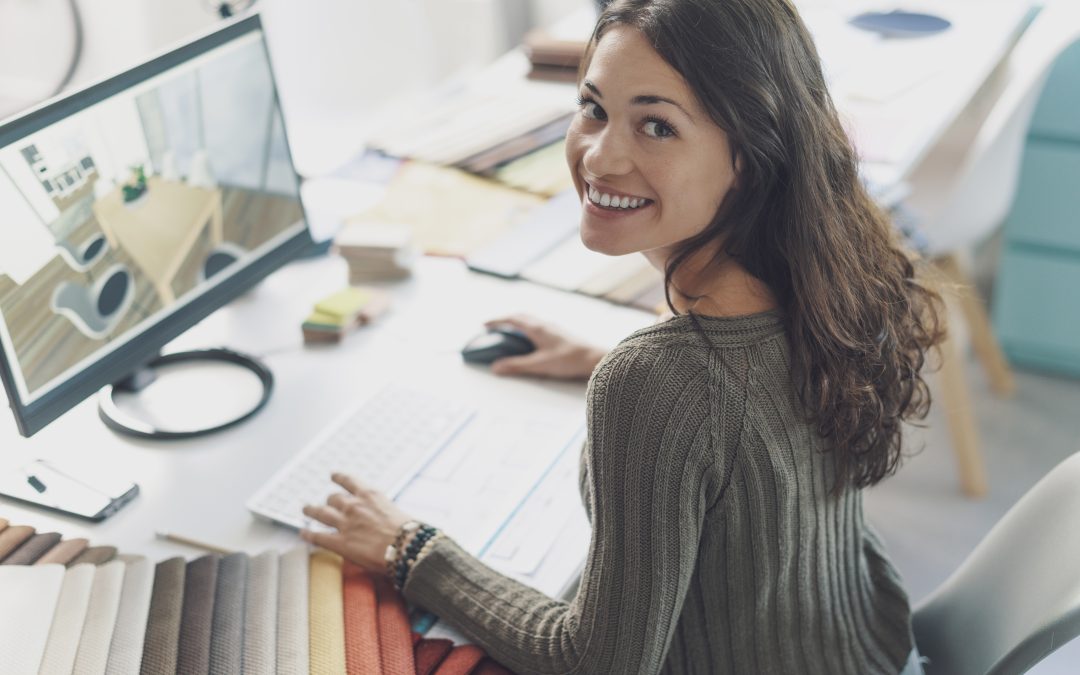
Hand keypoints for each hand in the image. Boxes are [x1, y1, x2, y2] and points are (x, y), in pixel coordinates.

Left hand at [300, 473, 414, 573]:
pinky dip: (308, 535)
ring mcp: (345, 524)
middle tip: (324, 502)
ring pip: (320, 513)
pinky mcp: (340, 543)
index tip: (333, 475)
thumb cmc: (408, 531)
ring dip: (311, 510)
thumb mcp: (396, 511)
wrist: (406, 545)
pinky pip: (318, 537)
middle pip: (333, 498)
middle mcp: (354, 506)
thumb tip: (383, 517)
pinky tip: (303, 534)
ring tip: (306, 509)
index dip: (339, 478)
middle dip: (328, 501)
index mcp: (370, 495)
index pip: (349, 481)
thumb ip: (383, 511)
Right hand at [484, 315, 606, 380]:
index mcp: (537, 328)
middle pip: (521, 316)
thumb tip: (495, 367)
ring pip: (531, 320)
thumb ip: (516, 366)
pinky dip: (529, 329)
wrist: (594, 358)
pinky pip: (539, 326)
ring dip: (518, 323)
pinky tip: (531, 340)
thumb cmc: (568, 360)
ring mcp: (554, 328)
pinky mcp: (561, 334)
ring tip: (510, 333)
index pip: (512, 319)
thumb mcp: (539, 365)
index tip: (484, 324)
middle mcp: (545, 324)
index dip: (496, 321)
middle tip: (494, 327)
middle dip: (506, 320)